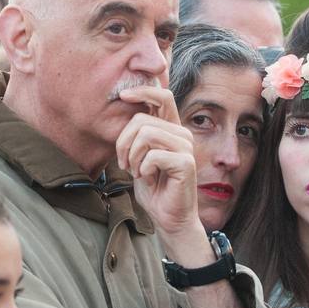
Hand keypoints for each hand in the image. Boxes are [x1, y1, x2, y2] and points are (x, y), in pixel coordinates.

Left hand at [114, 85, 202, 239]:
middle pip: (141, 119)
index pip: (162, 96)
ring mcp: (185, 147)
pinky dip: (143, 170)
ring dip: (133, 157)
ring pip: (146, 135)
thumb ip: (136, 135)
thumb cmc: (153, 188)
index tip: (122, 95)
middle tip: (125, 164)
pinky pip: (153, 156)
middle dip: (123, 143)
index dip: (142, 90)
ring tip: (138, 172)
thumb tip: (122, 109)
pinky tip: (149, 179)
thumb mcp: (138, 156)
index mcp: (171, 128)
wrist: (168, 217)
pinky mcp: (186, 162)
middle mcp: (181, 133)